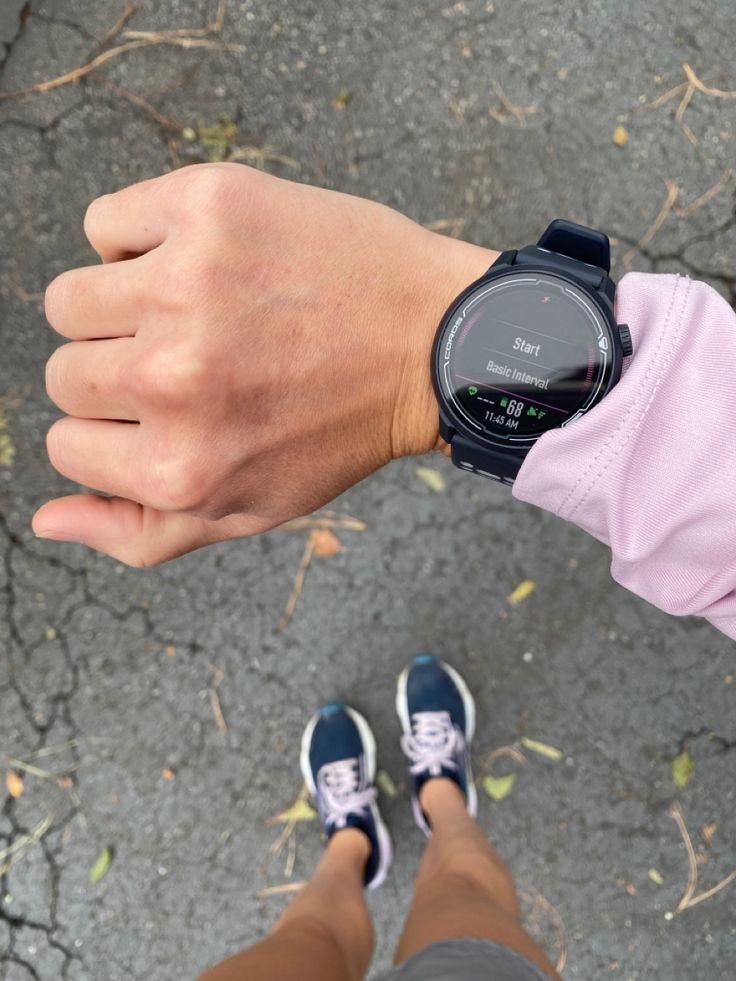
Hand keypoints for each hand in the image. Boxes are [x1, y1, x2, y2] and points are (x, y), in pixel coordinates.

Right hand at [34, 163, 495, 565]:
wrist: (433, 340)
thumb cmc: (339, 431)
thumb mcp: (249, 509)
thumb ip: (141, 533)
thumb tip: (46, 519)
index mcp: (177, 469)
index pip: (68, 444)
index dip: (120, 431)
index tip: (179, 412)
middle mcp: (172, 382)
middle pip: (65, 372)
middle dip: (122, 373)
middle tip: (201, 362)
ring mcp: (186, 288)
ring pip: (72, 300)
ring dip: (122, 308)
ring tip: (198, 313)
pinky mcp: (207, 210)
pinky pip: (106, 222)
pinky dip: (139, 239)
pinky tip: (204, 262)